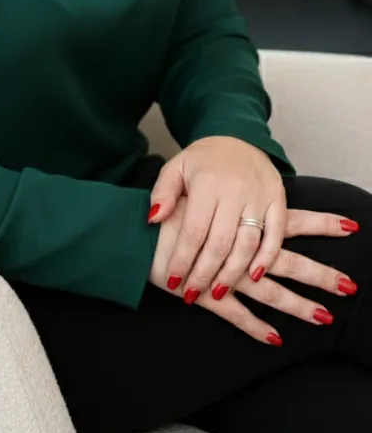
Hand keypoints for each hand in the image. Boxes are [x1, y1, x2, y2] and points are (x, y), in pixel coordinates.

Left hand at [147, 136, 286, 302]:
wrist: (238, 137)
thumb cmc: (202, 160)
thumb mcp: (175, 168)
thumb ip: (162, 193)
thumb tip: (153, 219)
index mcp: (206, 183)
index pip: (193, 231)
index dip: (183, 259)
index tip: (172, 281)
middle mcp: (235, 190)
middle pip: (220, 243)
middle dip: (205, 274)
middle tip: (192, 295)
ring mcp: (260, 195)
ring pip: (248, 244)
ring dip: (233, 273)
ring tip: (217, 292)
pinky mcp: (279, 198)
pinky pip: (276, 234)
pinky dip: (267, 257)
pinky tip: (253, 275)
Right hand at [149, 195, 359, 345]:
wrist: (131, 233)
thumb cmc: (166, 212)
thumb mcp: (198, 194)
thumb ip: (223, 201)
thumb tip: (250, 199)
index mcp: (242, 221)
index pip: (289, 222)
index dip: (320, 223)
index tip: (350, 225)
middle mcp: (240, 250)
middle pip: (288, 262)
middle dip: (320, 274)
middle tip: (350, 286)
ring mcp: (225, 276)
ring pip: (270, 293)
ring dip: (298, 305)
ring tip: (325, 316)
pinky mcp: (206, 295)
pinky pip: (236, 315)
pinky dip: (256, 327)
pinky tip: (275, 338)